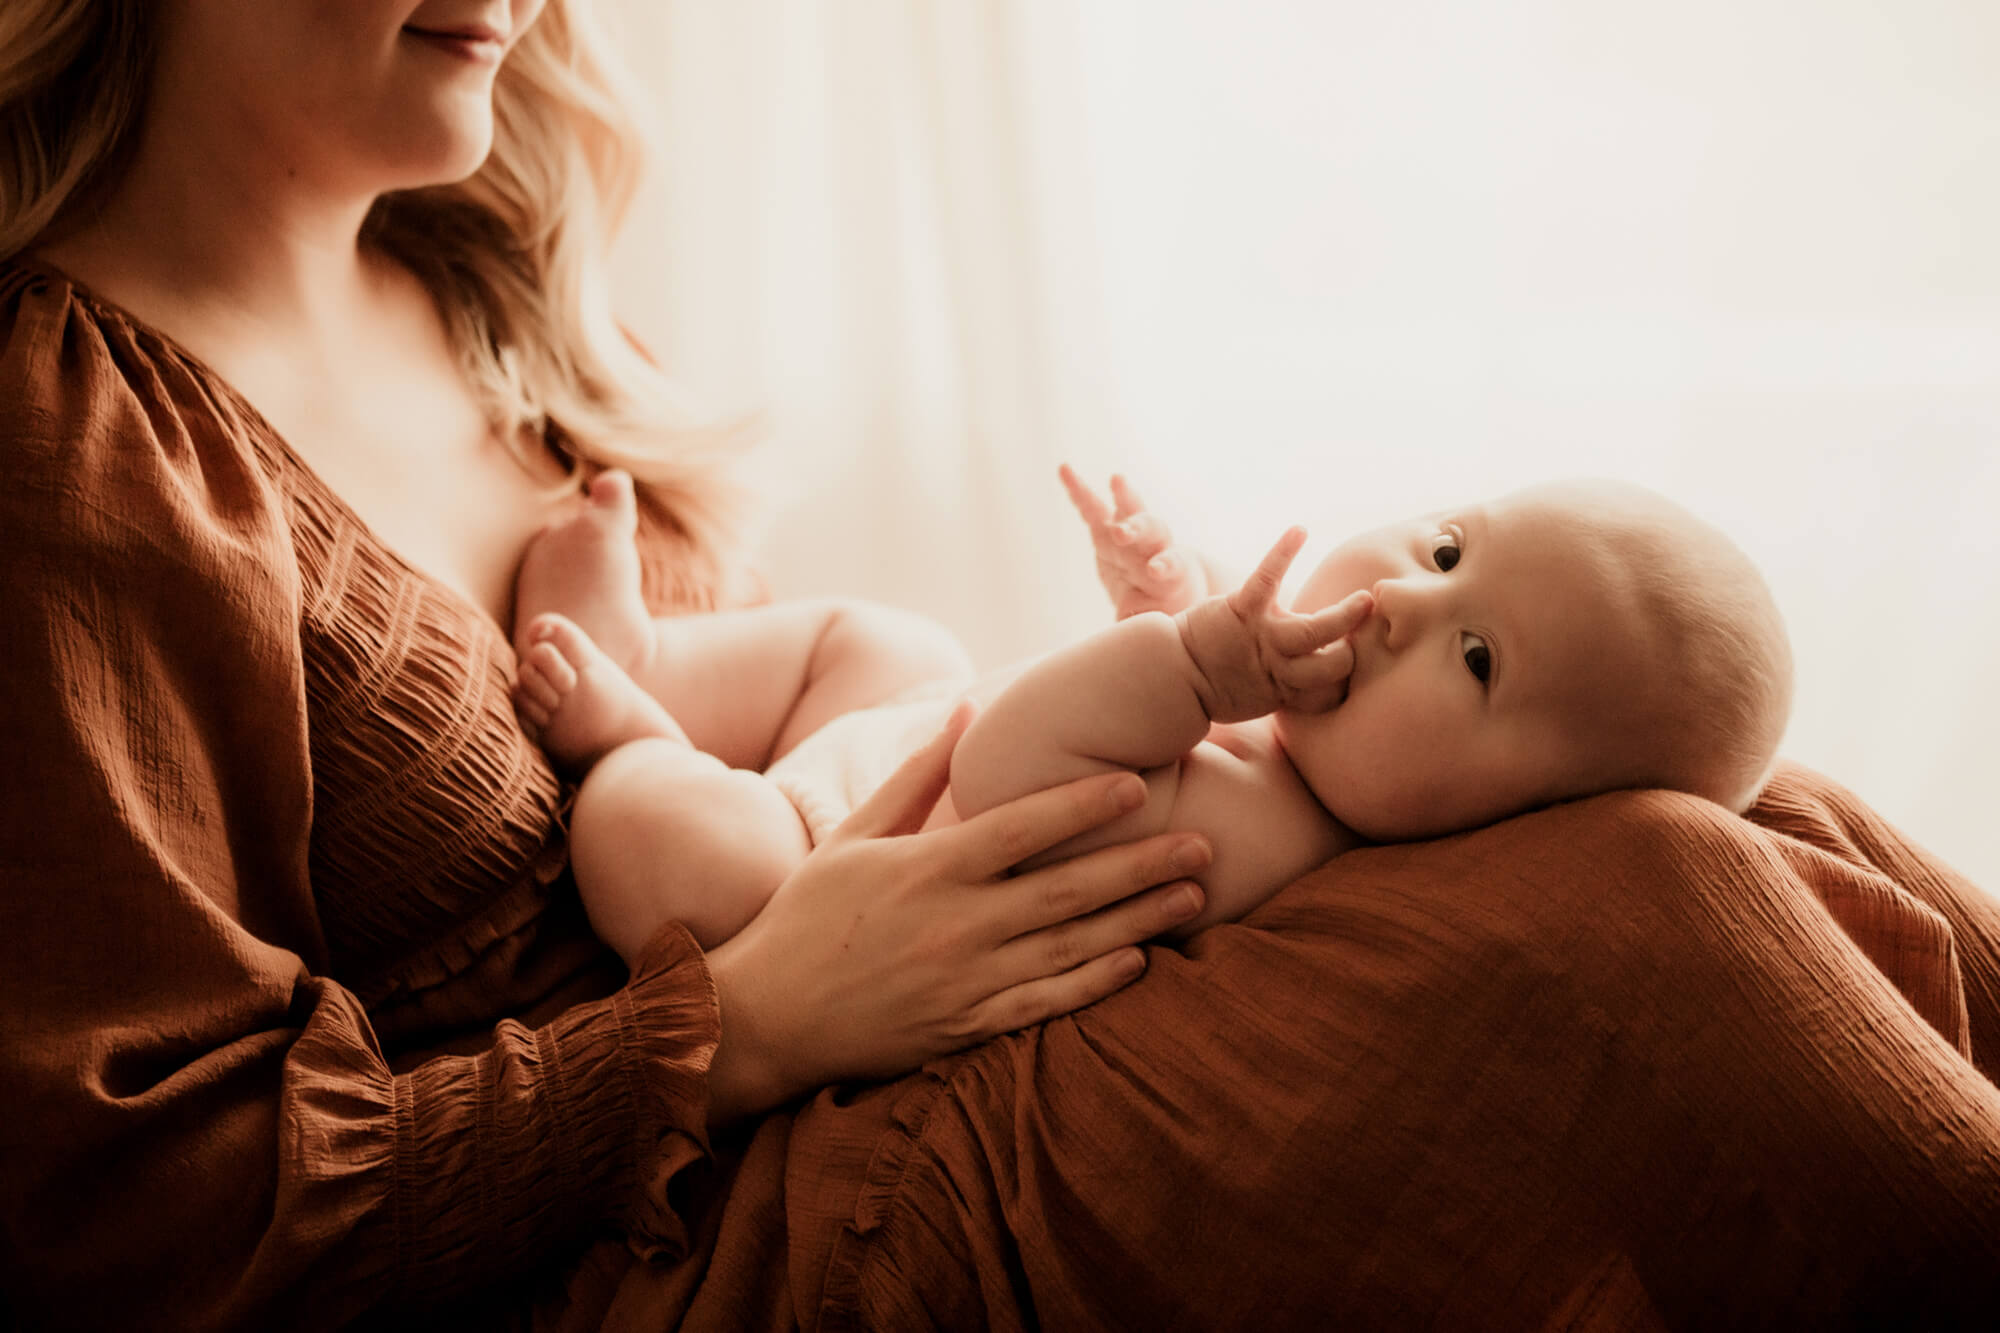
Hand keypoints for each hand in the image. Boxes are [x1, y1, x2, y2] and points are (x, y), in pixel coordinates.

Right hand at [702, 702, 1210, 1123]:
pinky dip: (1095, 983)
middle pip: (1067, 889)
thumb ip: (915, 779)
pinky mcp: (966, 1027)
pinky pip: (1045, 1005)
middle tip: (1203, 843)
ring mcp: (965, 981)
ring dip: (1138, 920)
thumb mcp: (853, 837)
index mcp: (927, 870)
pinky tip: (1138, 960)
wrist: (764, 1017)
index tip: (1139, 783)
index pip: (1022, 830)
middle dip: (1141, 864)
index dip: (1084, 806)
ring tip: (1192, 895)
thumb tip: (966, 715)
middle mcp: (955, 925)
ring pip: (1070, 947)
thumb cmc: (808, 917)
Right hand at [1059, 465, 1210, 618]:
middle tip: (1123, 533)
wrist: (1167, 589)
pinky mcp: (1107, 529)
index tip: (1156, 570)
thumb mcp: (1162, 622)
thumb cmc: (1166, 610)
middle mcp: (1154, 546)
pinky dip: (1078, 492)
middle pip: (1149, 530)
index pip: (1169, 565)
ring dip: (1122, 497)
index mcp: (1171, 572)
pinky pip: (1091, 508)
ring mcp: (1132, 534)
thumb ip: (1146, 622)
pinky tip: (1064, 470)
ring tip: (1117, 480)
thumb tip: (1126, 629)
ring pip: (1128, 511)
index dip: (1163, 565)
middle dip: (1136, 529)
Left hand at [1175, 527, 1372, 722]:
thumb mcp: (1264, 695)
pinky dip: (1283, 552)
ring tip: (1365, 600)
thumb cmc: (1223, 682)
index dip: (1349, 681)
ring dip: (1343, 617)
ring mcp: (1263, 637)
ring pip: (1314, 632)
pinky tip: (1299, 530)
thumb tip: (1331, 683)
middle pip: (1334, 665)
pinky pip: (1267, 578)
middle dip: (1353, 652)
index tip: (1362, 667)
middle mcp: (1280, 665)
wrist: (1175, 674)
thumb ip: (1296, 685)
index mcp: (1287, 689)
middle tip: (1373, 627)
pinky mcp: (1241, 610)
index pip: (1333, 690)